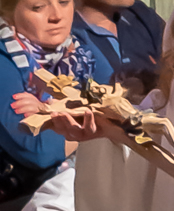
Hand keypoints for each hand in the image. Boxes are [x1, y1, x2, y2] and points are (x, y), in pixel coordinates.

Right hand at [10, 92, 124, 143]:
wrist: (112, 120)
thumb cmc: (89, 108)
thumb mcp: (71, 99)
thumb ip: (54, 92)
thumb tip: (35, 78)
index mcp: (61, 124)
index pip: (45, 120)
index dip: (34, 114)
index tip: (25, 109)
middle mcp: (69, 130)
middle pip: (57, 127)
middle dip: (53, 119)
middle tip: (51, 112)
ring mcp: (81, 133)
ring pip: (70, 130)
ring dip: (66, 121)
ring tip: (63, 113)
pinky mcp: (93, 131)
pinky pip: (89, 127)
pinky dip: (87, 119)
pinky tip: (87, 111)